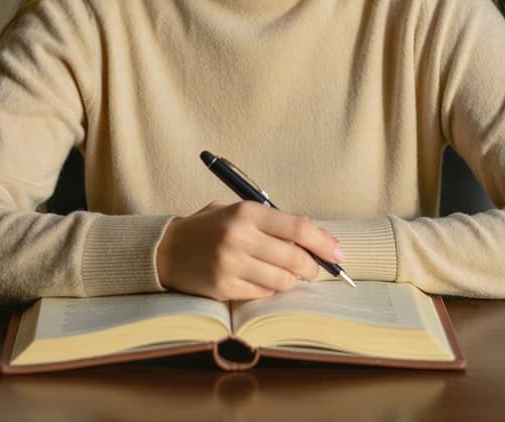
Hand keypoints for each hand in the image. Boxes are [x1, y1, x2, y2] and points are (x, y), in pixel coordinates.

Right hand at [155, 200, 342, 300]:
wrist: (166, 250)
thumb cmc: (210, 227)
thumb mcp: (240, 212)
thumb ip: (276, 221)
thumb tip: (322, 238)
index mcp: (246, 211)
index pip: (298, 228)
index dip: (324, 242)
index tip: (338, 253)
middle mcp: (239, 237)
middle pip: (295, 258)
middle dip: (314, 267)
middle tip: (316, 269)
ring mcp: (230, 264)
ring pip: (282, 281)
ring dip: (292, 280)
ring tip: (286, 274)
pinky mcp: (222, 287)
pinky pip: (263, 294)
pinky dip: (270, 290)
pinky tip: (262, 280)